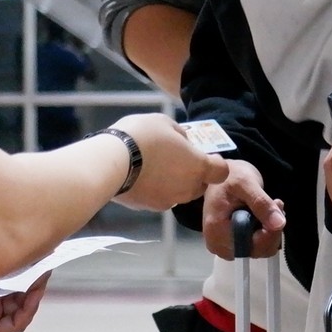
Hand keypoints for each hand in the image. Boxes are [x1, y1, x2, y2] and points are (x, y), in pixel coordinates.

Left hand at [0, 245, 48, 331]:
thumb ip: (17, 263)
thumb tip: (47, 254)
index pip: (23, 289)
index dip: (36, 278)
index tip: (44, 263)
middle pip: (25, 300)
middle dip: (37, 286)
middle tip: (44, 268)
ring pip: (23, 312)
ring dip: (34, 297)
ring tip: (37, 279)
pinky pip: (14, 325)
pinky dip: (27, 311)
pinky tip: (30, 294)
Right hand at [110, 113, 230, 210]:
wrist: (110, 163)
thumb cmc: (143, 137)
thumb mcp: (165, 123)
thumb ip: (180, 134)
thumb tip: (183, 142)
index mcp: (198, 167)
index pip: (221, 172)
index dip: (216, 164)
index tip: (205, 155)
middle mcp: (188, 188)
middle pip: (199, 184)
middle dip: (193, 174)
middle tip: (177, 159)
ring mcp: (168, 201)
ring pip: (179, 193)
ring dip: (174, 183)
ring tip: (155, 167)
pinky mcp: (148, 208)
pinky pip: (158, 198)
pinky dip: (155, 189)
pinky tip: (141, 177)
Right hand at [201, 159, 287, 260]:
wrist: (222, 176)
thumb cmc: (230, 176)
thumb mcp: (246, 183)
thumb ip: (261, 203)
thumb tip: (279, 224)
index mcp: (216, 232)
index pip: (252, 246)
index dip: (270, 231)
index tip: (278, 205)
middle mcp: (218, 246)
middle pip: (257, 250)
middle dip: (272, 229)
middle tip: (275, 204)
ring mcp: (225, 247)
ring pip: (260, 249)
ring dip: (270, 230)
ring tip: (269, 206)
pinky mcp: (233, 245)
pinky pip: (257, 246)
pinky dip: (266, 232)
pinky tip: (264, 215)